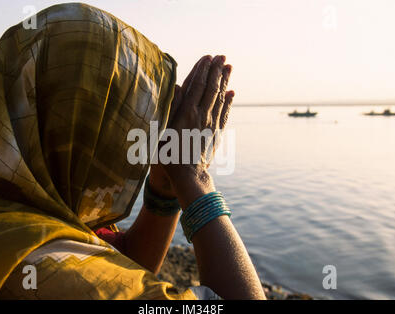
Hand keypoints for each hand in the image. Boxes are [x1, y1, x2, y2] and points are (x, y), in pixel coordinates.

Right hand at [149, 55, 233, 198]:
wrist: (188, 175)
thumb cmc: (169, 154)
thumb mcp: (163, 130)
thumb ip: (171, 107)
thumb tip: (178, 87)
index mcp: (187, 112)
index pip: (197, 85)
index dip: (203, 70)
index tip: (208, 57)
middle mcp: (202, 115)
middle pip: (211, 88)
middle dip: (217, 70)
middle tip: (222, 56)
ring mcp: (212, 124)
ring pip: (220, 98)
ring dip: (225, 81)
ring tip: (229, 67)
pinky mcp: (217, 133)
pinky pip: (225, 113)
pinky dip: (229, 101)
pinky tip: (232, 92)